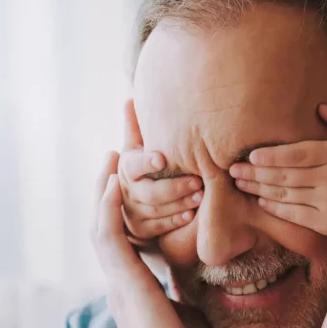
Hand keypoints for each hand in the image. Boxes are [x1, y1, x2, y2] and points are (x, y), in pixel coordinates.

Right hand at [91, 152, 229, 327]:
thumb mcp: (202, 312)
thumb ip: (202, 290)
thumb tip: (226, 277)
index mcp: (145, 282)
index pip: (137, 229)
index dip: (138, 200)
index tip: (150, 169)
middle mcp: (127, 276)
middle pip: (116, 218)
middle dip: (120, 181)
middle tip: (123, 145)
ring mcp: (122, 280)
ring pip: (104, 221)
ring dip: (108, 184)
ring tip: (114, 149)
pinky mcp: (123, 284)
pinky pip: (107, 237)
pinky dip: (106, 208)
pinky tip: (111, 180)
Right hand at [118, 99, 202, 244]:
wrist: (136, 199)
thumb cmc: (146, 166)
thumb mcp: (139, 147)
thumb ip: (136, 126)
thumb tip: (129, 98)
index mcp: (126, 167)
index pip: (134, 164)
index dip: (147, 162)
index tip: (162, 159)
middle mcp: (125, 190)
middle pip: (148, 192)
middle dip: (174, 187)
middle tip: (198, 181)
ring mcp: (132, 212)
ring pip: (155, 210)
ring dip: (179, 203)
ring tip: (201, 196)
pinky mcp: (141, 229)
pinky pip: (158, 227)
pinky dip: (175, 220)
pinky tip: (192, 215)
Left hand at [229, 104, 326, 237]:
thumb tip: (319, 108)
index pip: (299, 155)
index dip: (273, 155)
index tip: (252, 155)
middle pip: (286, 175)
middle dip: (256, 172)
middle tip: (232, 169)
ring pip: (286, 195)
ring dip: (259, 189)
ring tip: (240, 182)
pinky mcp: (326, 223)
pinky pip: (294, 215)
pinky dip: (275, 208)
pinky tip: (260, 200)